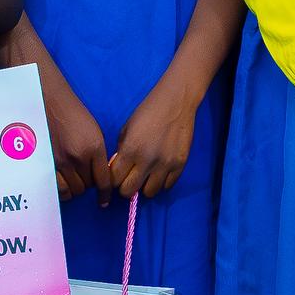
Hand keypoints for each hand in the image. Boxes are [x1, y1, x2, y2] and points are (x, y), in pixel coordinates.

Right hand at [45, 79, 113, 204]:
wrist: (49, 104)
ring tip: (74, 179)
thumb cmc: (73, 115)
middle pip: (88, 187)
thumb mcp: (94, 132)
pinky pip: (57, 188)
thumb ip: (97, 154)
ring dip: (76, 188)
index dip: (105, 194)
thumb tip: (100, 175)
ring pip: (73, 190)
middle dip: (89, 185)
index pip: (103, 180)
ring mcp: (59, 162)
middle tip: (86, 177)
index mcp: (94, 148)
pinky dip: (62, 190)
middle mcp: (77, 158)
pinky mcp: (45, 164)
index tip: (105, 200)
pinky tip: (63, 183)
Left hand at [107, 79, 198, 199]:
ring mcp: (165, 164)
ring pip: (149, 192)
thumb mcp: (126, 130)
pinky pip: (167, 185)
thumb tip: (119, 170)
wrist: (176, 101)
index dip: (114, 178)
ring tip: (147, 175)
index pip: (114, 180)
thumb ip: (121, 152)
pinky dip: (162, 181)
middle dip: (126, 186)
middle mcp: (147, 160)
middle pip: (129, 191)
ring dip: (145, 185)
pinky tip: (160, 171)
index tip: (118, 174)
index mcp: (130, 150)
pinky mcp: (180, 164)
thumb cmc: (148, 112)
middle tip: (131, 177)